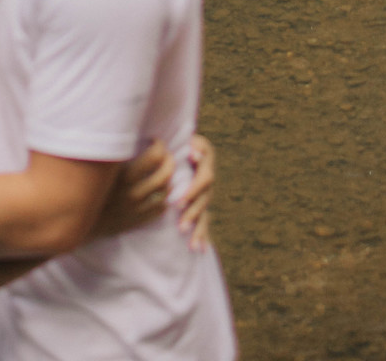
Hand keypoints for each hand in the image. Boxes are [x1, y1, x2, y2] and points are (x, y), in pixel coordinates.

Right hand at [90, 137, 173, 239]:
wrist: (74, 223)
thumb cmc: (81, 188)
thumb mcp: (95, 167)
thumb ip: (110, 150)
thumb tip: (120, 129)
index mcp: (123, 176)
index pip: (155, 156)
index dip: (159, 145)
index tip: (154, 140)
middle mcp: (133, 193)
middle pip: (165, 174)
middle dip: (169, 160)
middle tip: (164, 154)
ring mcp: (136, 209)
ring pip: (165, 192)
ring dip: (168, 179)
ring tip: (162, 171)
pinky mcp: (135, 222)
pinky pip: (159, 210)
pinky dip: (163, 199)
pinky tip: (158, 192)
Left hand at [177, 133, 214, 252]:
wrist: (180, 145)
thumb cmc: (178, 139)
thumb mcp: (183, 136)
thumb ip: (187, 141)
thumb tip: (192, 153)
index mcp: (205, 160)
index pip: (204, 177)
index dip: (193, 189)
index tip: (180, 202)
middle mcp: (207, 178)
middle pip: (204, 196)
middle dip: (193, 208)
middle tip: (180, 221)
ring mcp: (206, 193)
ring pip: (204, 211)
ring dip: (197, 225)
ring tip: (187, 238)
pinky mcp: (201, 205)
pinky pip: (204, 222)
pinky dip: (203, 236)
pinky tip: (201, 250)